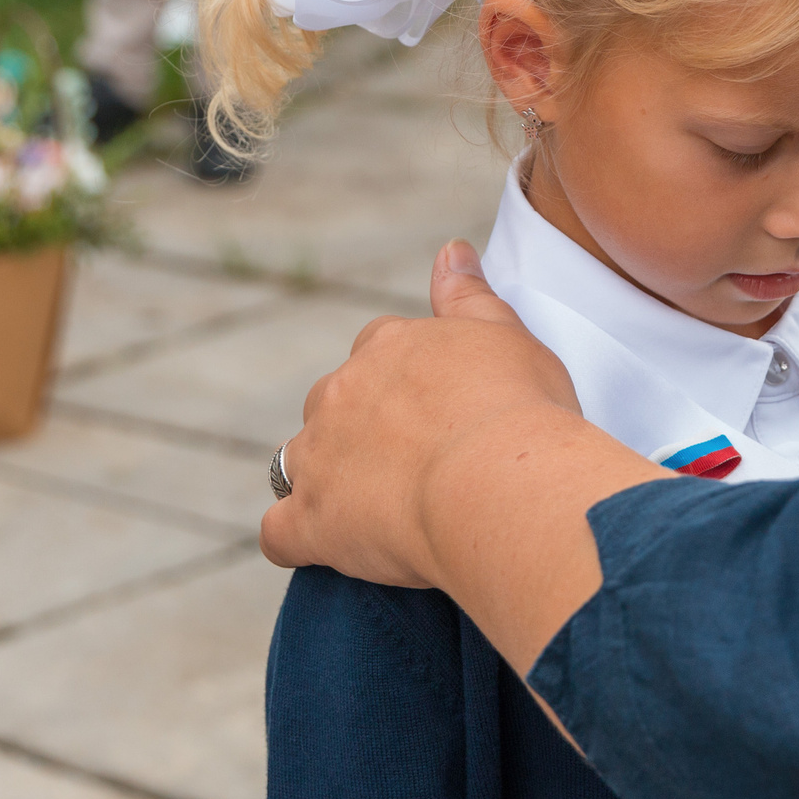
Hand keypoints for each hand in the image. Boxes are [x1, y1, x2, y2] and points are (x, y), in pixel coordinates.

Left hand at [265, 239, 657, 669]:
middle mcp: (340, 392)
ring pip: (298, 463)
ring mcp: (317, 457)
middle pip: (333, 406)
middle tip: (417, 466)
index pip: (378, 352)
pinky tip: (323, 549)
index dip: (404, 386)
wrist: (498, 483)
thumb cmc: (518, 411)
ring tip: (372, 510)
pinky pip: (280, 532)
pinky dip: (295, 539)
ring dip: (323, 481)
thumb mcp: (507, 336)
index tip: (435, 413)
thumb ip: (470, 294)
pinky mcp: (310, 520)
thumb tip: (451, 250)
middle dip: (359, 432)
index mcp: (388, 347)